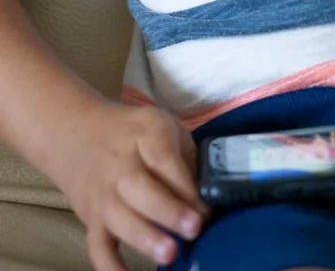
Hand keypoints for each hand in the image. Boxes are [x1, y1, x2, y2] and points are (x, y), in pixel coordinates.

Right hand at [52, 101, 207, 270]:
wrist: (75, 133)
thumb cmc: (131, 132)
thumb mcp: (163, 126)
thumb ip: (186, 155)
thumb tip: (210, 192)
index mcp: (145, 134)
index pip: (164, 159)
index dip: (185, 185)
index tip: (205, 207)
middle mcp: (120, 165)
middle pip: (140, 189)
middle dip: (168, 211)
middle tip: (193, 229)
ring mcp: (103, 194)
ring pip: (120, 218)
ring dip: (145, 238)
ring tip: (169, 254)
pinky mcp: (91, 219)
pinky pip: (97, 246)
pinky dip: (110, 267)